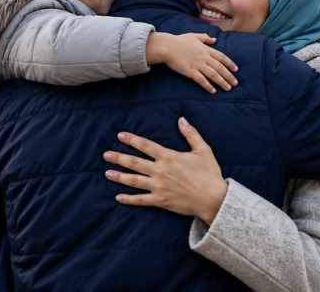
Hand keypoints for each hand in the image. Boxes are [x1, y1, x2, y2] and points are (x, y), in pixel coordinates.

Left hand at [104, 117, 227, 223]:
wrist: (213, 198)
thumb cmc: (209, 173)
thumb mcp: (203, 149)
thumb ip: (190, 133)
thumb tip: (181, 119)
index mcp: (169, 157)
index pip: (146, 146)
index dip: (132, 140)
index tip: (120, 136)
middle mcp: (160, 171)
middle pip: (135, 163)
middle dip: (119, 157)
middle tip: (106, 154)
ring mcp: (158, 187)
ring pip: (134, 181)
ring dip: (119, 176)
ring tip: (107, 173)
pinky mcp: (160, 201)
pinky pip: (141, 200)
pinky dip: (129, 199)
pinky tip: (118, 197)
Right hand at [146, 32, 237, 93]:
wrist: (167, 47)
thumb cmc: (179, 41)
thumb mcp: (194, 36)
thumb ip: (205, 38)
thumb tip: (214, 39)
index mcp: (206, 49)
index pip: (222, 57)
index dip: (230, 63)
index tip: (236, 69)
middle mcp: (204, 57)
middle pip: (220, 68)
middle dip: (229, 76)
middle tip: (235, 83)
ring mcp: (197, 65)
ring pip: (213, 74)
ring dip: (222, 82)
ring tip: (228, 88)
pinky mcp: (190, 72)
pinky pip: (201, 80)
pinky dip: (208, 86)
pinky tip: (213, 91)